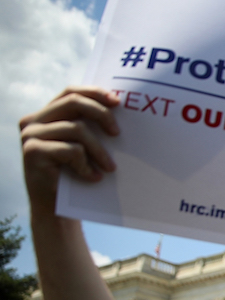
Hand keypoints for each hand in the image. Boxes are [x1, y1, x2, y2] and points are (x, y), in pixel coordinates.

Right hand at [21, 87, 118, 214]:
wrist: (55, 208)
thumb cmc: (74, 174)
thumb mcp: (83, 146)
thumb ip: (89, 126)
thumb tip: (119, 108)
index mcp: (46, 114)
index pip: (70, 92)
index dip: (94, 92)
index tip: (118, 102)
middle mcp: (34, 120)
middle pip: (73, 103)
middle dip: (101, 114)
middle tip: (118, 133)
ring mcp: (30, 135)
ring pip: (76, 129)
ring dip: (99, 150)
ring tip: (110, 168)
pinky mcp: (32, 151)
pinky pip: (70, 150)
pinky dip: (87, 165)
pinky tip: (94, 177)